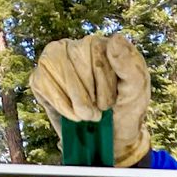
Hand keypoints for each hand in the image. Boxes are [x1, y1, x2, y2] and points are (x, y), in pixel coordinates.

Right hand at [29, 33, 150, 166]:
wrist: (111, 137)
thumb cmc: (126, 109)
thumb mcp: (137, 89)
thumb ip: (130, 64)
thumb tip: (116, 39)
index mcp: (99, 44)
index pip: (96, 54)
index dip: (104, 85)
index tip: (113, 100)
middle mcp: (74, 46)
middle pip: (76, 65)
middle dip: (91, 96)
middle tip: (100, 109)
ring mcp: (54, 60)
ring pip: (61, 76)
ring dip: (78, 103)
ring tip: (88, 112)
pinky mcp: (40, 77)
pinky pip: (44, 86)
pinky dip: (63, 107)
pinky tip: (73, 113)